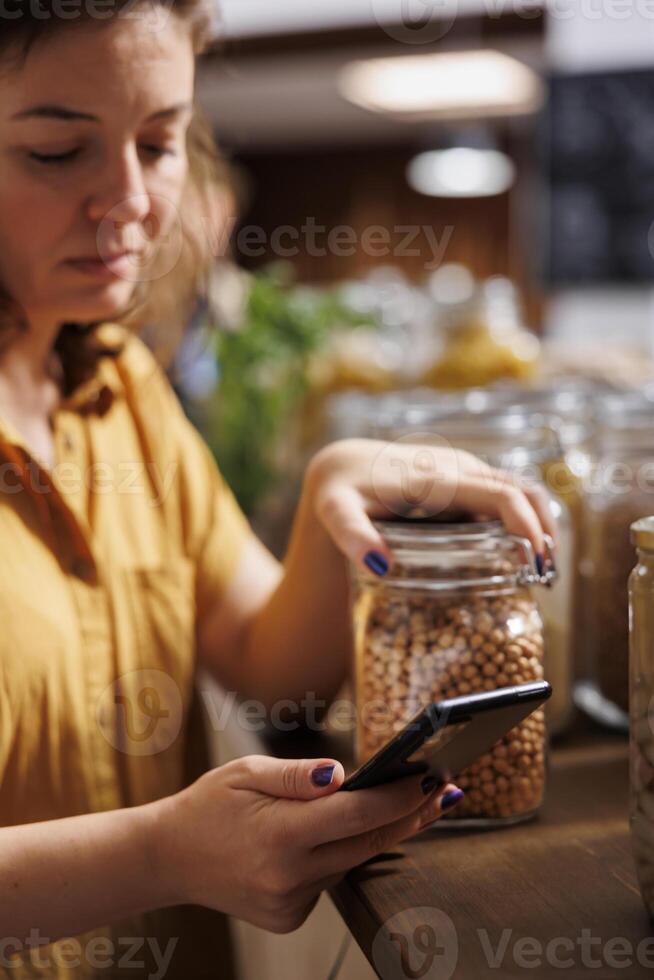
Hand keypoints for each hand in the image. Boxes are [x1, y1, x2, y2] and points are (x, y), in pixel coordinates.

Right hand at [150, 755, 462, 932]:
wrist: (168, 858)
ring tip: (408, 802)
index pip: (357, 814)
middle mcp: (289, 876)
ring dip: (375, 833)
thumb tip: (345, 775)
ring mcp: (290, 903)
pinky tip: (333, 834)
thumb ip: (298, 776)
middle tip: (444, 791)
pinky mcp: (289, 917)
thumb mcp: (246, 772)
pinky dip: (338, 854)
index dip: (399, 797)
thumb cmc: (208, 804)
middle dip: (409, 816)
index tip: (431, 779)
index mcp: (279, 835)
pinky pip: (329, 879)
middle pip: (368, 843)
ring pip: (350, 862)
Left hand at [307, 438, 555, 574]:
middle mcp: (459, 468)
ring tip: (543, 570)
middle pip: (522, 489)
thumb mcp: (336, 513)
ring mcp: (465, 470)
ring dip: (540, 524)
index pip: (500, 494)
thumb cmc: (341, 493)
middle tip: (548, 576)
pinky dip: (524, 519)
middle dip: (544, 529)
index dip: (526, 525)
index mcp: (437, 478)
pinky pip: (506, 493)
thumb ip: (351, 535)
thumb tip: (379, 564)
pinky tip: (521, 554)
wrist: (343, 465)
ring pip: (520, 489)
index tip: (536, 563)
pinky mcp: (466, 478)